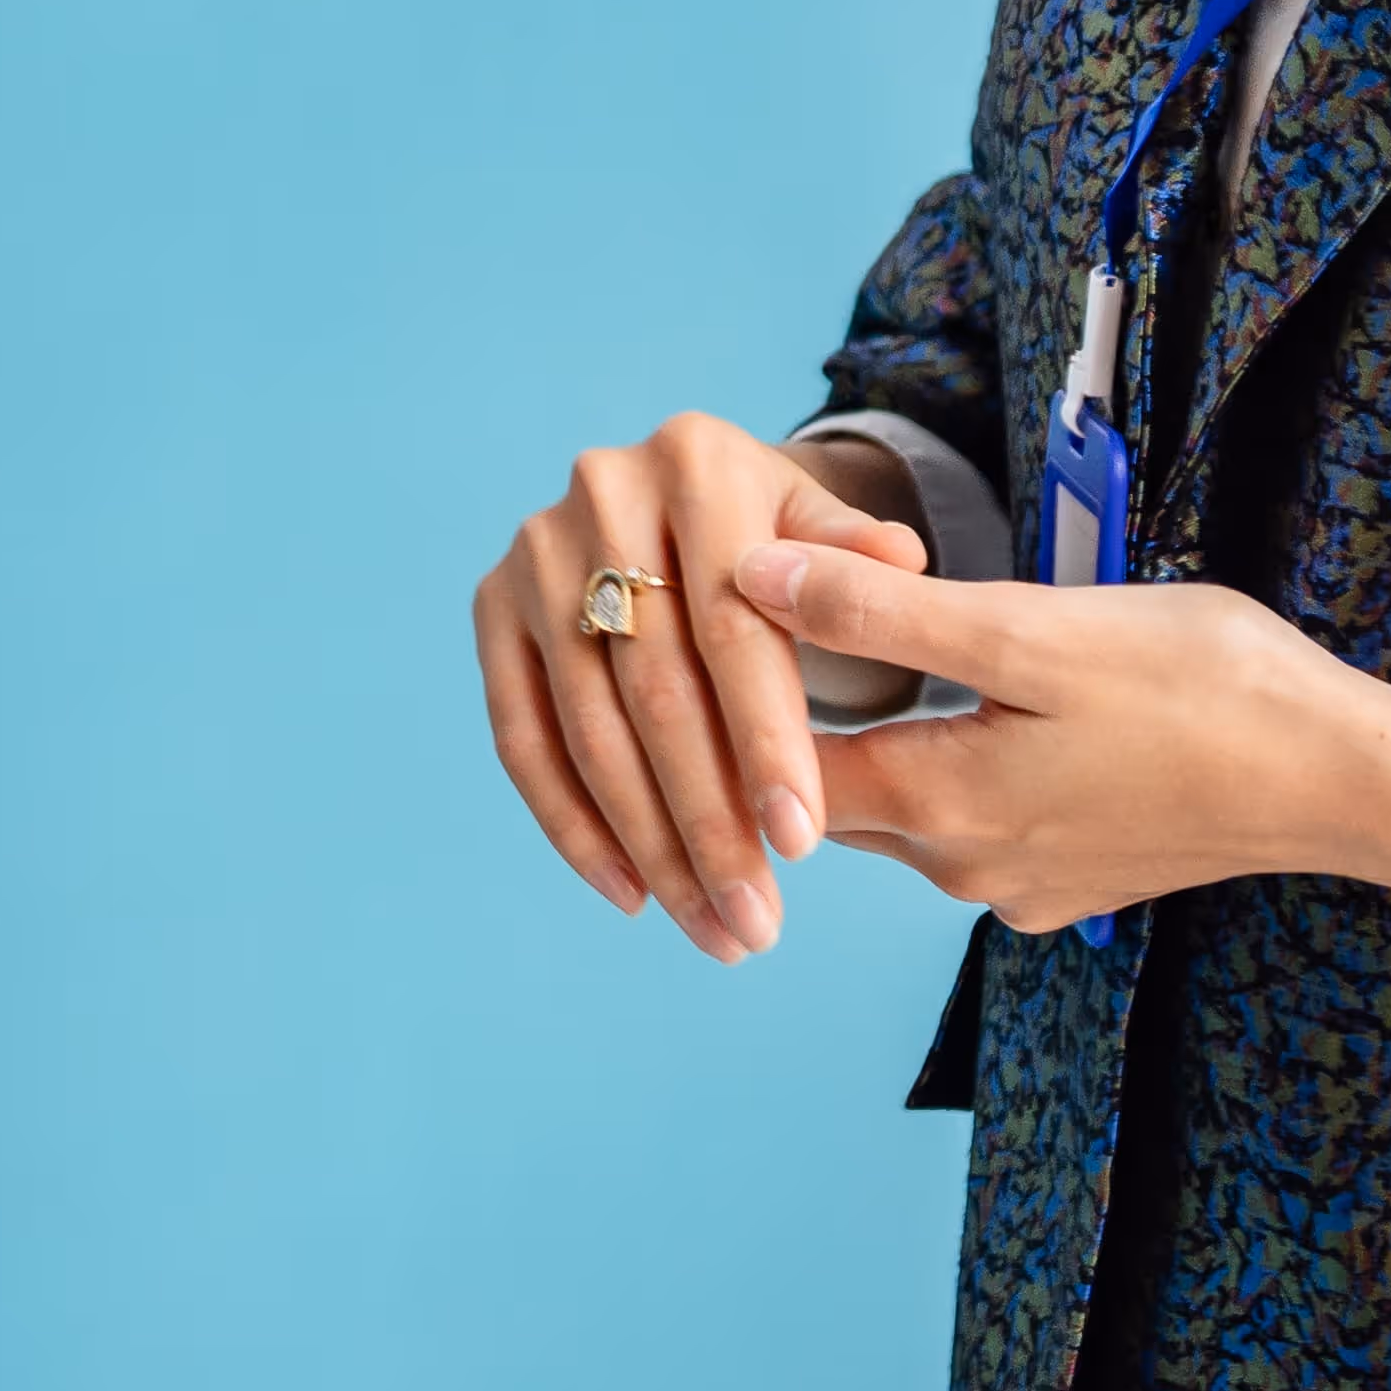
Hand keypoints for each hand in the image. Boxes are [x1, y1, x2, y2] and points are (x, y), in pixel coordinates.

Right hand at [472, 413, 923, 964]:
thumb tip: (898, 563)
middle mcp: (601, 494)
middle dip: (708, 822)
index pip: (731, 627)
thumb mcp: (827, 528)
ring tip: (711, 929)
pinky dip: (573, 826)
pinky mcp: (492, 606)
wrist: (686, 499)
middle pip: (657, 693)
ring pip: (590, 730)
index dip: (765, 741)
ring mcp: (534, 553)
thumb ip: (860, 557)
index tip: (802, 845)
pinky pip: (522, 738)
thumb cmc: (777, 535)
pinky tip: (631, 894)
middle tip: (756, 922)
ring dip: (650, 847)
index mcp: (697, 461)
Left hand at [734, 540, 1390, 934]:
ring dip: (884, 739)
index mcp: (940, 807)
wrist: (1343, 776)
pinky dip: (957, 764)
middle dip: (800, 717)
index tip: (712, 616)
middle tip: (774, 623)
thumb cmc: (1203, 689)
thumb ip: (886, 614)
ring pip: (910, 804)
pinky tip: (978, 708)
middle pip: (838, 792)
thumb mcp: (1031, 630)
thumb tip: (752, 581)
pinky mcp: (1075, 878)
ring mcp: (1024, 885)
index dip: (738, 690)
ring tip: (861, 651)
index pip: (782, 763)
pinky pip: (979, 820)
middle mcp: (965, 869)